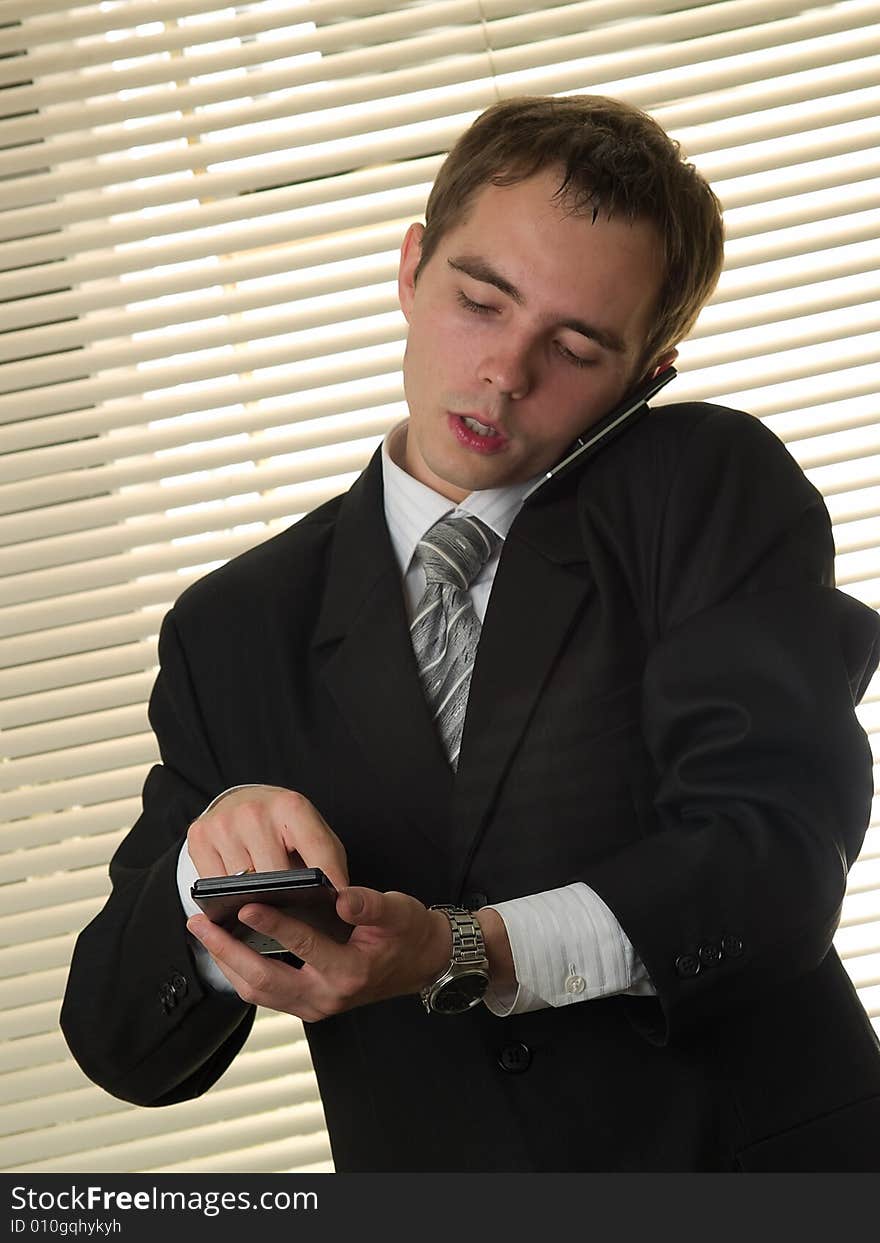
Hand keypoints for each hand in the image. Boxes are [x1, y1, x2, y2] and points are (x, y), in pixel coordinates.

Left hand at [186, 886, 452, 1021]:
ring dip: (227, 963)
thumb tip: (342, 897)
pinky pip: (264, 994)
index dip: (273, 924)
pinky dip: (240, 972)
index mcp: (349, 971)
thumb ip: (369, 905)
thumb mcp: (397, 912)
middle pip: (263, 980)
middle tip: (200, 923)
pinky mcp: (306, 1004)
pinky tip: (225, 949)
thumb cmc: (407, 933)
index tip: (245, 905)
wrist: (421, 962)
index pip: (303, 946)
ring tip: (203, 933)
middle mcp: (327, 996)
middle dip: (227, 951)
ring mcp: (314, 1005)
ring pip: (257, 992)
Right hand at [187, 786, 347, 890]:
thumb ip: (328, 862)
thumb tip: (340, 901)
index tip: (340, 906)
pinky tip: (240, 893)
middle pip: (275, 875)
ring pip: (243, 885)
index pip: (316, 850)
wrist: (244, 802)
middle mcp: (254, 811)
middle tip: (297, 912)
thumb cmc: (284, 826)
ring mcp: (224, 823)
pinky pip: (215, 884)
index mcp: (291, 805)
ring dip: (256, 899)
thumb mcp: (314, 834)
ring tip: (268, 903)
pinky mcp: (199, 837)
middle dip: (288, 897)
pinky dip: (228, 895)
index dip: (331, 881)